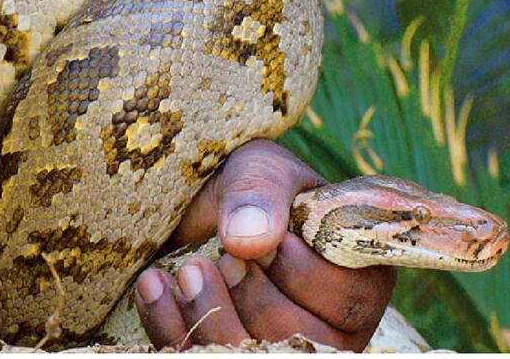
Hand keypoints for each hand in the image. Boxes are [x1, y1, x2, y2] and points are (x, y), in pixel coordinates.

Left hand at [133, 139, 396, 350]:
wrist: (201, 205)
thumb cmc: (249, 187)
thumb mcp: (259, 169)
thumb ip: (261, 192)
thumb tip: (249, 240)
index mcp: (356, 276)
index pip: (347, 300)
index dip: (302, 276)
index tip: (266, 245)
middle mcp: (330, 327)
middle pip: (299, 339)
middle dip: (252, 298)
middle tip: (220, 259)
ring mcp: (279, 347)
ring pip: (252, 356)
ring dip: (210, 316)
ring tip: (184, 271)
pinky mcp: (230, 352)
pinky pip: (201, 357)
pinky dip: (171, 327)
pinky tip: (154, 286)